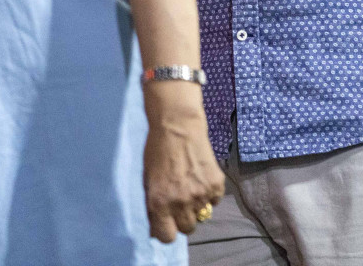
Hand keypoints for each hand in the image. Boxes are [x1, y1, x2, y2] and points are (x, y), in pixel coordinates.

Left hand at [142, 82, 224, 241]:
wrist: (177, 125)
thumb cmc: (157, 150)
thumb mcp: (147, 180)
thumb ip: (152, 205)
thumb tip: (155, 227)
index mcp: (159, 203)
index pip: (167, 238)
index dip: (167, 231)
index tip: (167, 223)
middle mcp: (180, 202)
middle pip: (187, 229)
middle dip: (183, 219)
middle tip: (179, 202)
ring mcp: (201, 194)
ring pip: (202, 216)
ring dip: (196, 207)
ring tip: (190, 187)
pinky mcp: (216, 184)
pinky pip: (215, 201)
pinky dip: (209, 194)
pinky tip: (200, 179)